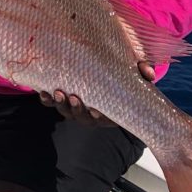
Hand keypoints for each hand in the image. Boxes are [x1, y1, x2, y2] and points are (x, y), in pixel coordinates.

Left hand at [39, 61, 155, 126]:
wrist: (104, 76)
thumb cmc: (121, 80)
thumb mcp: (134, 76)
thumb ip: (142, 72)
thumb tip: (149, 72)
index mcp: (110, 112)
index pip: (104, 119)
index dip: (99, 117)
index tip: (95, 111)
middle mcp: (91, 114)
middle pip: (82, 117)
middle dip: (77, 109)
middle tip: (74, 97)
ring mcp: (75, 108)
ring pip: (66, 111)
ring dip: (60, 104)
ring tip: (59, 93)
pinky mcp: (62, 100)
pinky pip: (51, 103)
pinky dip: (46, 99)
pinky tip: (42, 92)